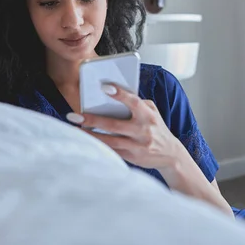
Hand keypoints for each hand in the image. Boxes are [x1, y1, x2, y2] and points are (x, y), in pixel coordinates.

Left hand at [66, 83, 182, 169]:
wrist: (170, 154)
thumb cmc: (155, 127)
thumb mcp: (152, 111)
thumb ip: (136, 103)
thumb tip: (110, 97)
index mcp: (148, 115)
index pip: (134, 102)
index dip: (120, 94)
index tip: (104, 87)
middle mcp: (143, 131)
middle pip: (114, 125)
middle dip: (92, 119)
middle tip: (74, 115)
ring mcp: (137, 146)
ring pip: (110, 141)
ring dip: (90, 135)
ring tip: (75, 129)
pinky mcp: (132, 157)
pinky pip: (112, 151)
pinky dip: (98, 146)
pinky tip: (85, 141)